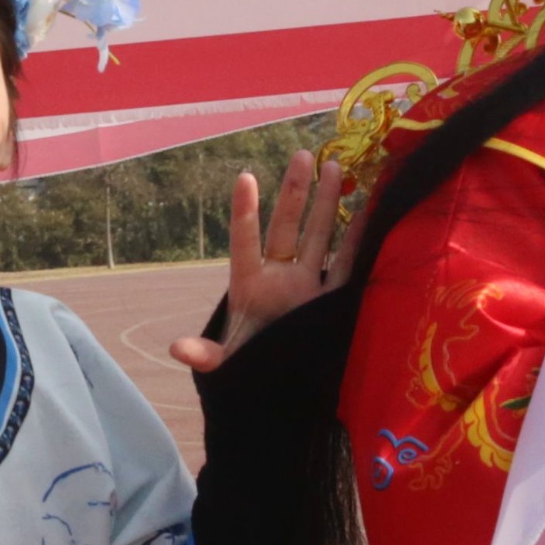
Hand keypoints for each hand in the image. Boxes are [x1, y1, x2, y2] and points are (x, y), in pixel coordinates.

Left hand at [170, 151, 352, 372]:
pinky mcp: (332, 301)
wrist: (279, 390)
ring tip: (335, 166)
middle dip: (295, 193)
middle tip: (303, 154)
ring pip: (318, 236)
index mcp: (249, 286)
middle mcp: (279, 278)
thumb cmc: (249, 369)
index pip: (245, 241)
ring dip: (327, 203)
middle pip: (287, 227)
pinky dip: (357, 240)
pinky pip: (346, 265)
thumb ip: (207, 354)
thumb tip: (178, 349)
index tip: (245, 177)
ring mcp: (307, 286)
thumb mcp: (227, 363)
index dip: (245, 212)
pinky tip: (366, 211)